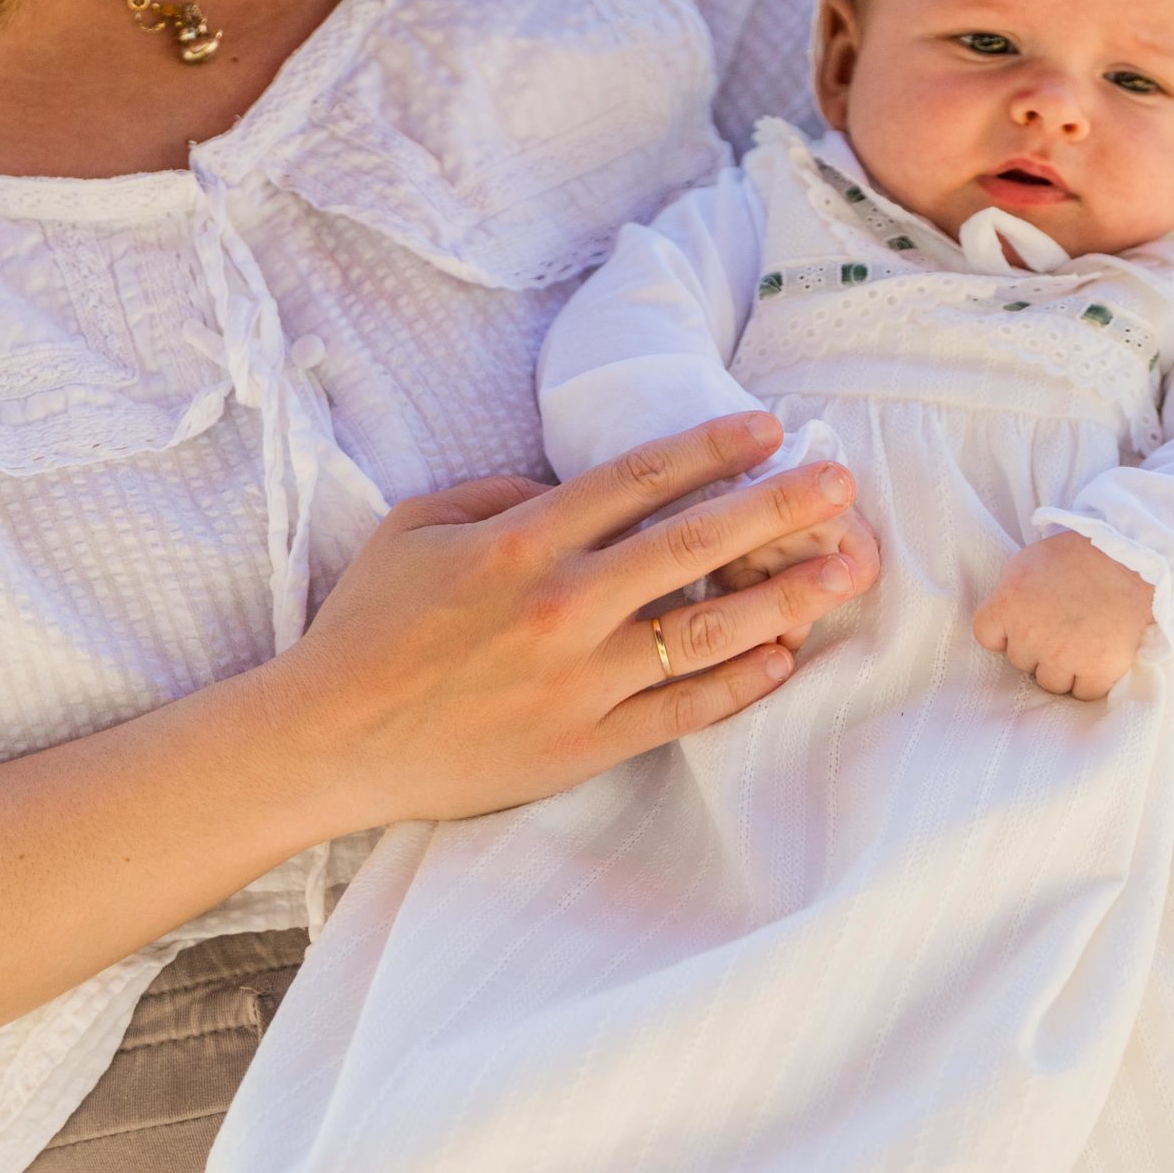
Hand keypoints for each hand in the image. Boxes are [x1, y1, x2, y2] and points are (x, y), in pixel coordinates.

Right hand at [267, 414, 880, 829]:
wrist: (327, 740)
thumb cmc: (368, 627)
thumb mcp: (415, 527)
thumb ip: (499, 493)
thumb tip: (571, 485)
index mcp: (519, 543)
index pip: (638, 480)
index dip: (711, 448)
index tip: (769, 428)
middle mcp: (561, 607)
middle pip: (693, 545)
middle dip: (777, 509)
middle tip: (842, 485)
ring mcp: (580, 680)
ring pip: (705, 632)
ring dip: (786, 599)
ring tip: (846, 573)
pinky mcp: (587, 743)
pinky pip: (683, 711)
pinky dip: (740, 684)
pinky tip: (786, 658)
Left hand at [972, 533, 1157, 701]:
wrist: (1132, 558)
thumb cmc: (1080, 555)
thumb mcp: (1030, 561)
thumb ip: (1011, 594)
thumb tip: (1006, 620)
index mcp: (1008, 603)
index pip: (987, 637)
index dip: (1005, 633)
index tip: (1024, 625)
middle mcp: (1031, 634)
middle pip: (1021, 662)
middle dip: (1038, 649)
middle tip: (1062, 627)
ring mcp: (1064, 655)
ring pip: (1050, 683)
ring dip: (1063, 668)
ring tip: (1082, 642)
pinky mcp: (1098, 669)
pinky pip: (1084, 693)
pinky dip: (1091, 680)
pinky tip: (1099, 656)